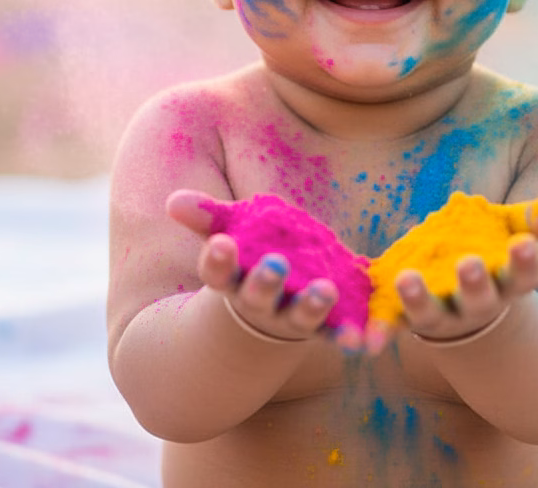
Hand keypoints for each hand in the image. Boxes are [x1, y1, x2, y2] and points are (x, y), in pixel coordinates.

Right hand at [167, 189, 339, 343]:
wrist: (273, 308)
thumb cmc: (249, 259)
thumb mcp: (230, 235)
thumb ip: (207, 217)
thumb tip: (173, 200)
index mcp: (233, 281)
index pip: (218, 273)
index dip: (218, 260)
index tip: (219, 243)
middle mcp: (261, 305)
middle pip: (259, 298)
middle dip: (266, 283)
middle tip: (275, 265)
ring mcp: (294, 318)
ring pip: (302, 317)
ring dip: (312, 306)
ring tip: (326, 290)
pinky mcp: (327, 326)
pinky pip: (340, 333)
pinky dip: (352, 336)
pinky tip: (365, 336)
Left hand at [365, 194, 537, 353]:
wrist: (465, 316)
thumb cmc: (492, 261)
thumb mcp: (510, 237)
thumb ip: (534, 220)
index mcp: (505, 284)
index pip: (522, 276)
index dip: (523, 262)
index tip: (524, 244)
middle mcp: (476, 306)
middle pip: (478, 299)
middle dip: (474, 283)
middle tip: (470, 265)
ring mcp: (442, 317)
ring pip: (431, 314)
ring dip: (420, 300)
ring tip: (407, 279)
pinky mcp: (407, 321)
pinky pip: (391, 328)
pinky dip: (378, 333)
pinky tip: (364, 338)